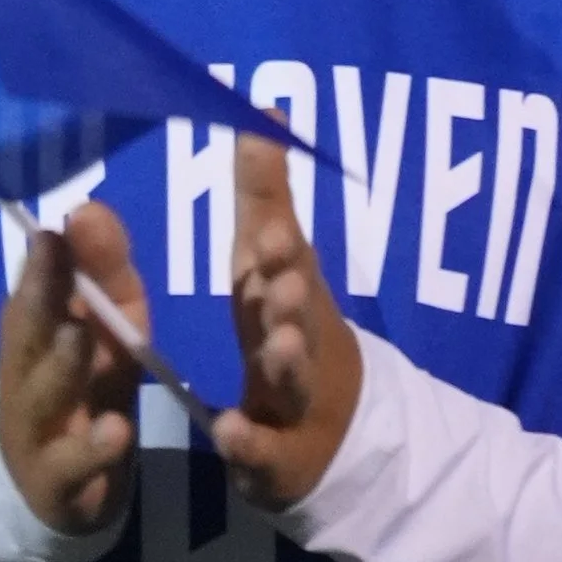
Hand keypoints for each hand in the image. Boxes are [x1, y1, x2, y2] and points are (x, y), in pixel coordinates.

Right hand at [0, 198, 147, 534]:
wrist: (62, 491)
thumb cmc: (88, 387)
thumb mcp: (107, 328)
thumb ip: (104, 272)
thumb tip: (85, 208)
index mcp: (38, 337)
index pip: (36, 293)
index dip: (42, 263)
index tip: (54, 228)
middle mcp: (27, 379)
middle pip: (27, 338)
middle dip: (39, 298)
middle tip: (54, 258)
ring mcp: (38, 433)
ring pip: (44, 399)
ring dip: (61, 367)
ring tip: (80, 336)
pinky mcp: (60, 485)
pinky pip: (73, 468)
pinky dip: (92, 450)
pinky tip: (116, 431)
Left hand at [211, 134, 364, 511]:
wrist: (333, 429)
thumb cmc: (289, 327)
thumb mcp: (275, 263)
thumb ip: (266, 194)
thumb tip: (265, 106)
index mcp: (289, 293)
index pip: (286, 262)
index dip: (278, 244)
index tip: (267, 226)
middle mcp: (297, 341)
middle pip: (298, 317)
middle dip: (290, 297)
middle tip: (279, 278)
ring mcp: (291, 401)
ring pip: (291, 381)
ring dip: (287, 361)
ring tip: (279, 345)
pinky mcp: (277, 455)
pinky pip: (263, 450)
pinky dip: (250, 442)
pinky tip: (228, 430)